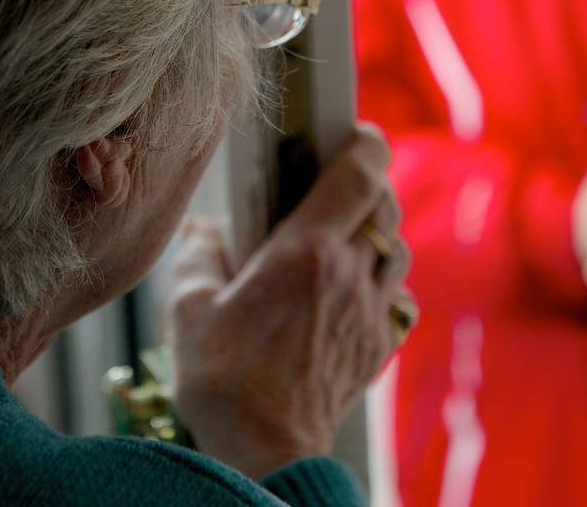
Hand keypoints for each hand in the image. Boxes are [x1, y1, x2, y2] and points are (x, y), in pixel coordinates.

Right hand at [166, 123, 411, 478]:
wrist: (264, 453)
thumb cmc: (222, 382)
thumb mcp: (189, 310)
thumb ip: (198, 257)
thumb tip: (203, 229)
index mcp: (305, 252)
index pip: (359, 174)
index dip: (362, 144)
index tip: (353, 133)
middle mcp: (348, 275)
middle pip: (384, 206)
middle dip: (367, 186)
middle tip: (336, 184)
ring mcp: (369, 312)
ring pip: (395, 250)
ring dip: (376, 234)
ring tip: (340, 238)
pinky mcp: (378, 347)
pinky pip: (397, 297)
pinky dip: (383, 282)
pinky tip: (351, 291)